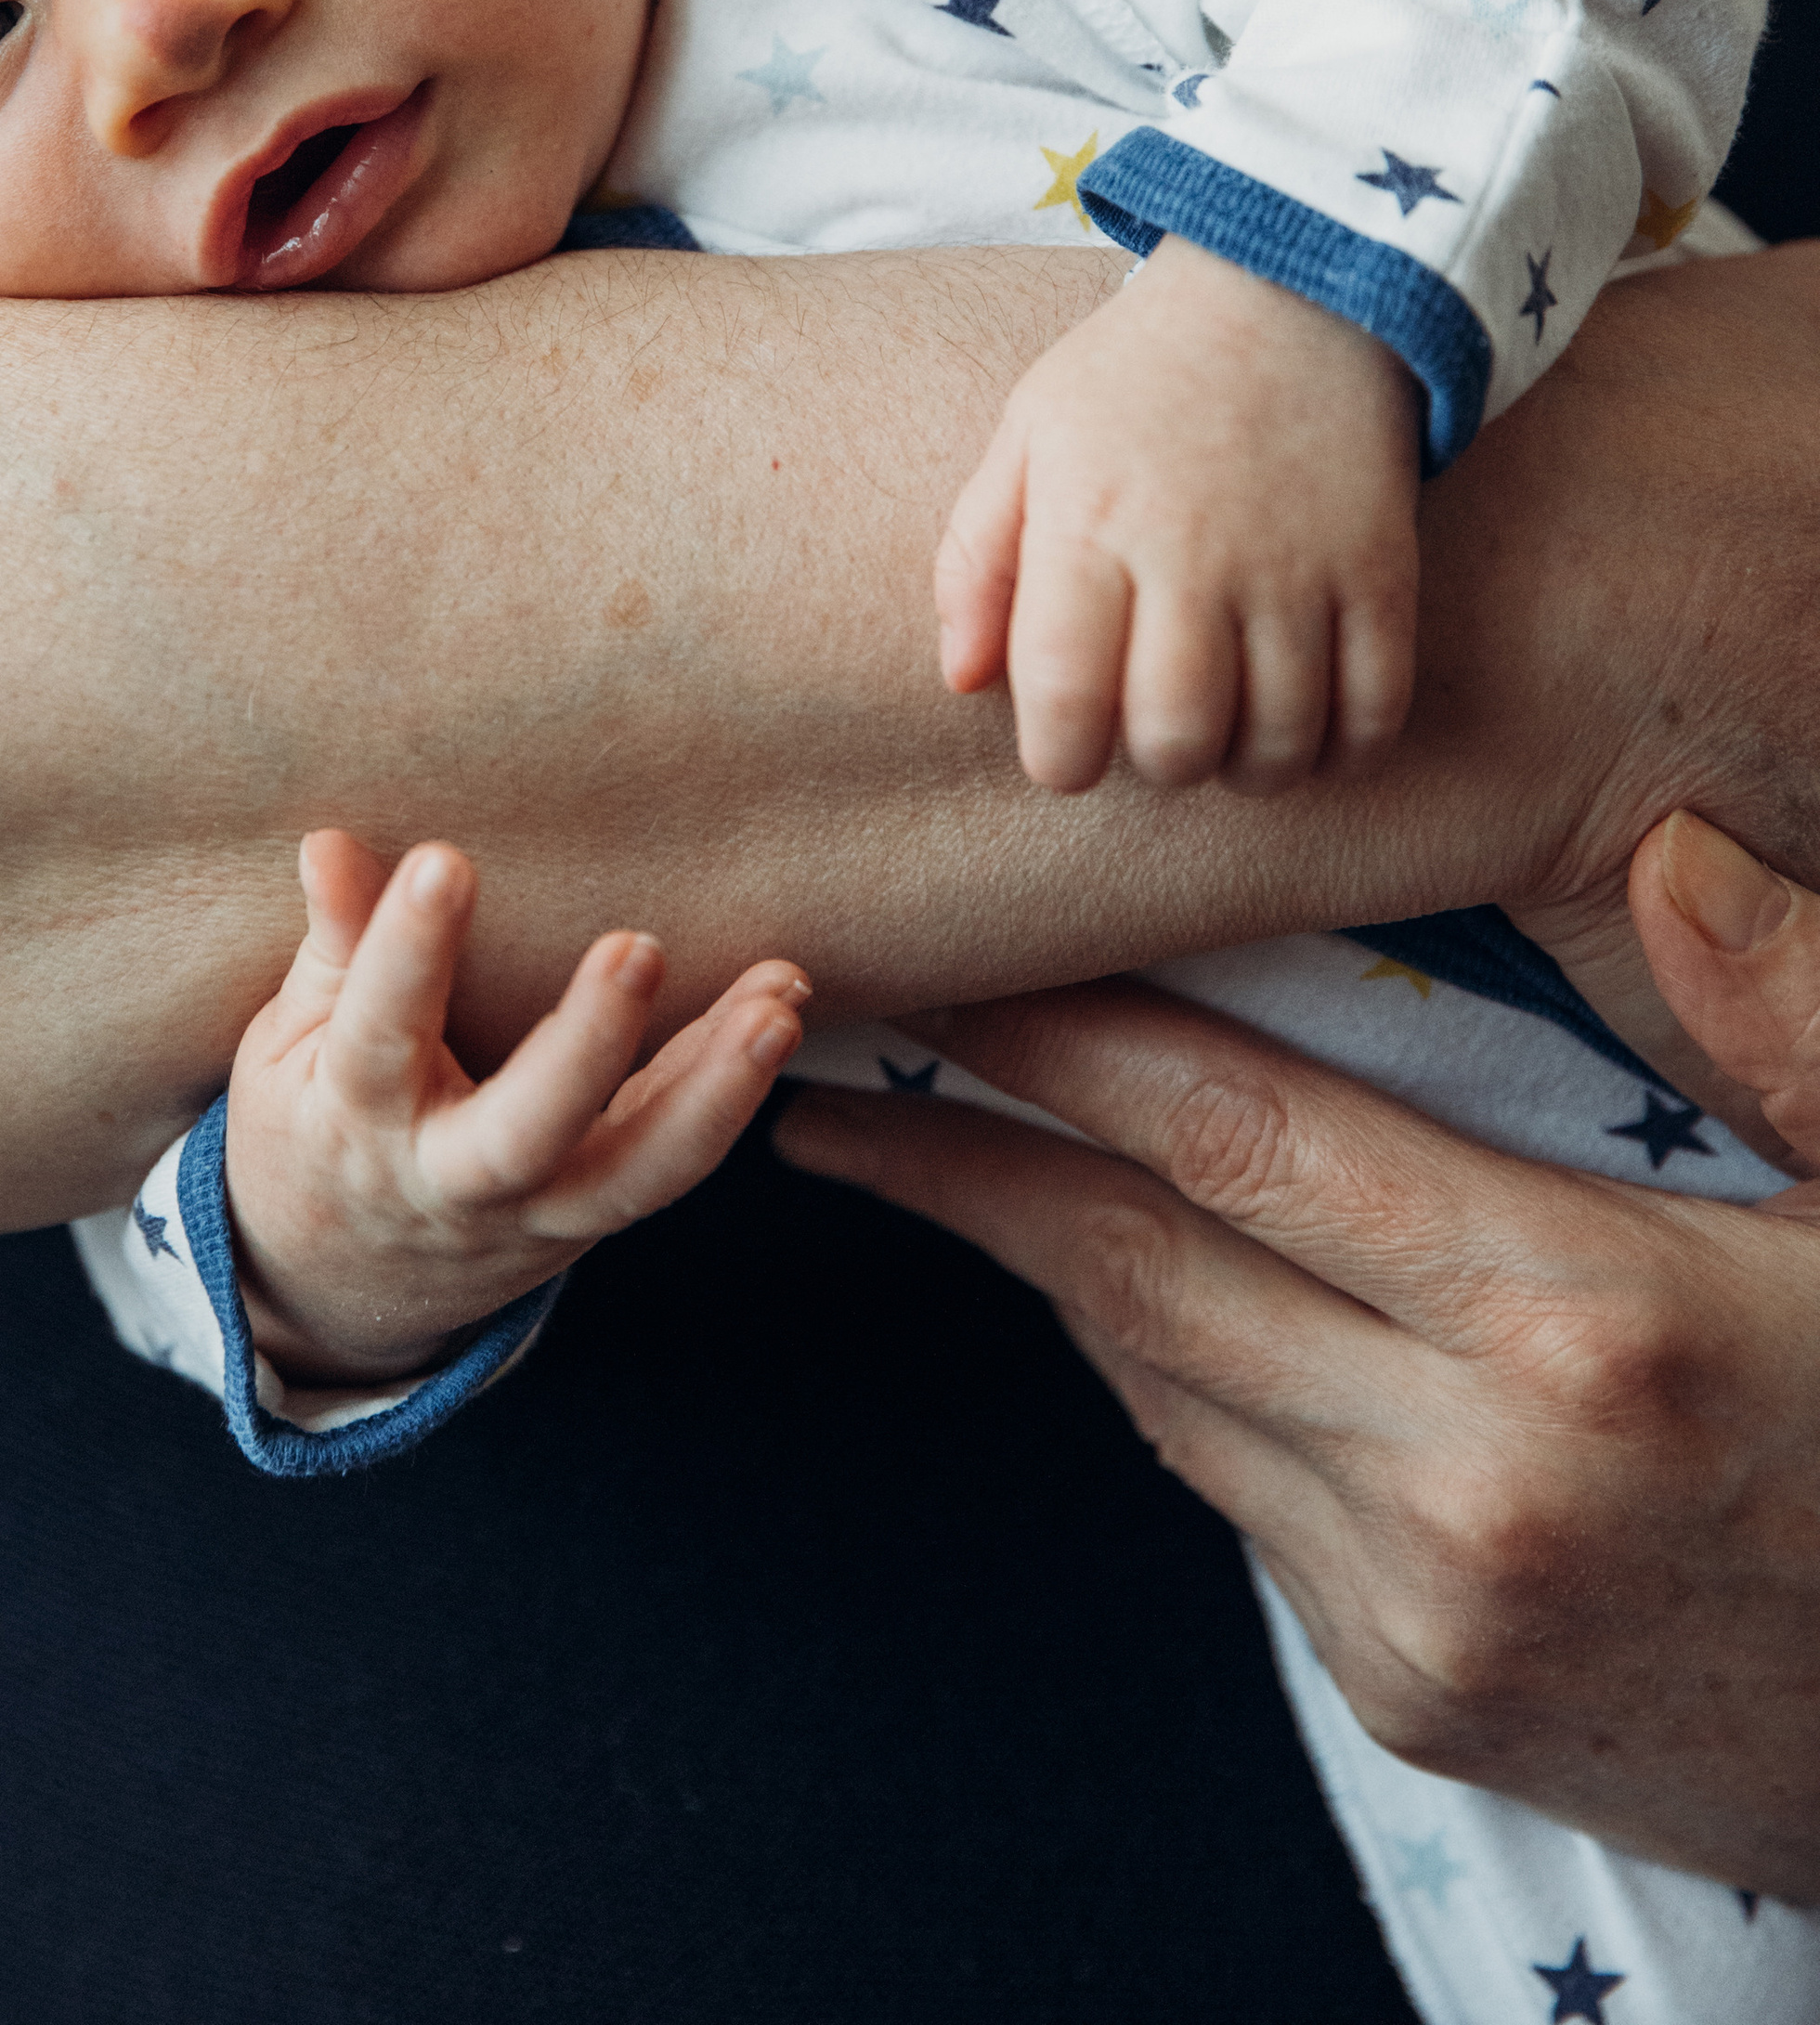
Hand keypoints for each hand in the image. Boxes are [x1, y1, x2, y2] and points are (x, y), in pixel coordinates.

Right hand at [227, 826, 808, 1385]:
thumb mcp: (288, 1047)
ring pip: (635, 1176)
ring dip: (715, 1093)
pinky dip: (728, 1087)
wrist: (339, 1283)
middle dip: (585, 1047)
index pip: (378, 1036)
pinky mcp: (594, 1216)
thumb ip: (332, 949)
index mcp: (356, 1122)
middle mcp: (452, 1180)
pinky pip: (672, 1160)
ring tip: (777, 1006)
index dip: (408, 952)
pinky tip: (779, 1005)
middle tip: (637, 948)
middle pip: (524, 1135)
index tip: (447, 862)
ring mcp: (536, 1211)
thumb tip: (329, 842)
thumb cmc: (314, 1126)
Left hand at [772, 886, 1819, 1897]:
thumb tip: (1669, 854)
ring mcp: (1424, 1611)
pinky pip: (1236, 1498)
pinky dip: (1180, 1381)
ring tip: (956, 1144)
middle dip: (966, 1154)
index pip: (1245, 1143)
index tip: (942, 975)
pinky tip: (1161, 1296)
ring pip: (1167, 1386)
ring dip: (1060, 1258)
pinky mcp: (1412, 1699)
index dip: (1068, 1048)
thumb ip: (1789, 1017)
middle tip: (830, 1062)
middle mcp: (1470, 1478)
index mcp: (1584, 1323)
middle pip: (1139, 1270)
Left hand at [933, 237, 1419, 792]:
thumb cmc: (1137, 378)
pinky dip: (1341, 751)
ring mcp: (1298, 567)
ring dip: (1247, 767)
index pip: (1065, 696)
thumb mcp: (1029, 434)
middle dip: (1155, 763)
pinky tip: (1308, 721)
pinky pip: (1374, 715)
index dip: (1059, 758)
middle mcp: (1195, 553)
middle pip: (1176, 739)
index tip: (1068, 748)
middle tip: (1155, 723)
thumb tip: (962, 680)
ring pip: (1277, 743)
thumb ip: (978, 558)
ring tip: (1230, 724)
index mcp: (1091, 521)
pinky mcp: (1382, 572)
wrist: (1293, 293)